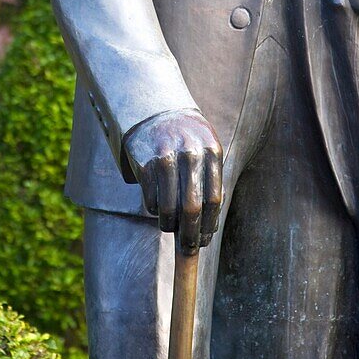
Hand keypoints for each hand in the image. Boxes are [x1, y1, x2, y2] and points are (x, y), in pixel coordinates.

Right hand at [123, 109, 222, 252]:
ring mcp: (166, 157)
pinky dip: (154, 211)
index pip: (214, 199)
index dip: (209, 224)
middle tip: (188, 248)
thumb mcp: (206, 148)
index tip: (205, 239)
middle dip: (190, 235)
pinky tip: (156, 208)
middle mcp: (190, 153)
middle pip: (192, 208)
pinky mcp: (145, 162)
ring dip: (169, 226)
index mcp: (212, 151)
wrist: (155, 110)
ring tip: (170, 228)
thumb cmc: (186, 138)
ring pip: (168, 208)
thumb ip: (210, 180)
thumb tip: (208, 227)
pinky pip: (151, 200)